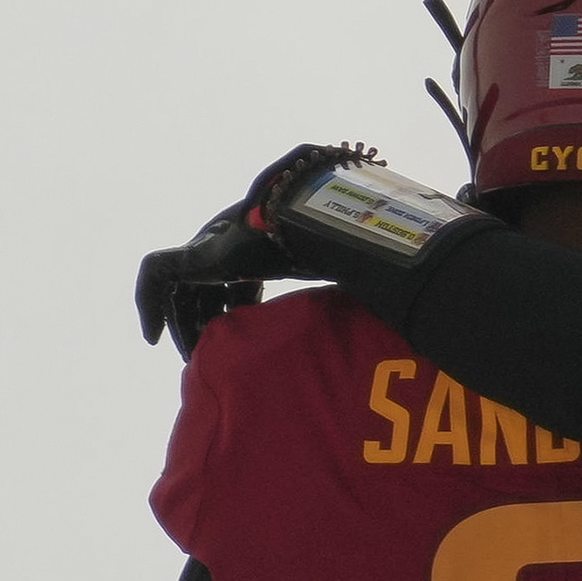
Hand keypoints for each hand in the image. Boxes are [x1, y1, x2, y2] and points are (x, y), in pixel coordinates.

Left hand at [135, 145, 469, 356]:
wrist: (334, 219)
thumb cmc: (357, 244)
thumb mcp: (364, 275)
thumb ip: (380, 282)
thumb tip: (431, 301)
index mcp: (271, 240)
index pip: (242, 273)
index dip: (239, 304)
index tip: (244, 336)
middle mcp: (239, 237)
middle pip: (210, 282)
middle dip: (208, 320)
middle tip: (212, 359)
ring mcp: (217, 242)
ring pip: (184, 285)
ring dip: (185, 323)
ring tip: (190, 361)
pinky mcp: (200, 252)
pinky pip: (156, 275)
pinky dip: (149, 305)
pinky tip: (154, 340)